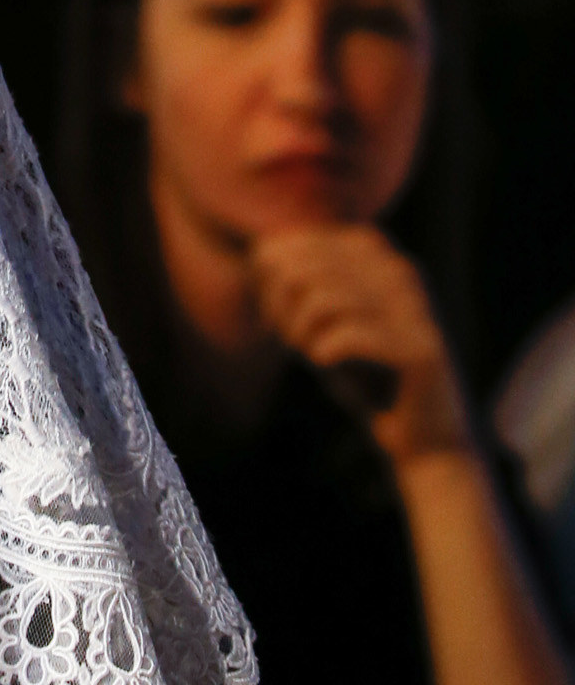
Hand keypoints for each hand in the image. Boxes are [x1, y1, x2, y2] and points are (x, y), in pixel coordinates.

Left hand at [249, 222, 471, 471]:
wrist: (423, 438)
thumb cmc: (363, 376)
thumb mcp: (320, 322)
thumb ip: (295, 283)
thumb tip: (261, 253)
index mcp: (376, 252)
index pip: (295, 246)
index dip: (271, 282)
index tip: (275, 317)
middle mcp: (397, 270)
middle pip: (304, 269)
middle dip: (281, 308)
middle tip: (290, 340)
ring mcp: (413, 308)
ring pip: (322, 300)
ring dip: (301, 333)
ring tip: (307, 353)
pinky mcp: (420, 350)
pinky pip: (348, 336)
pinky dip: (323, 350)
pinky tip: (324, 363)